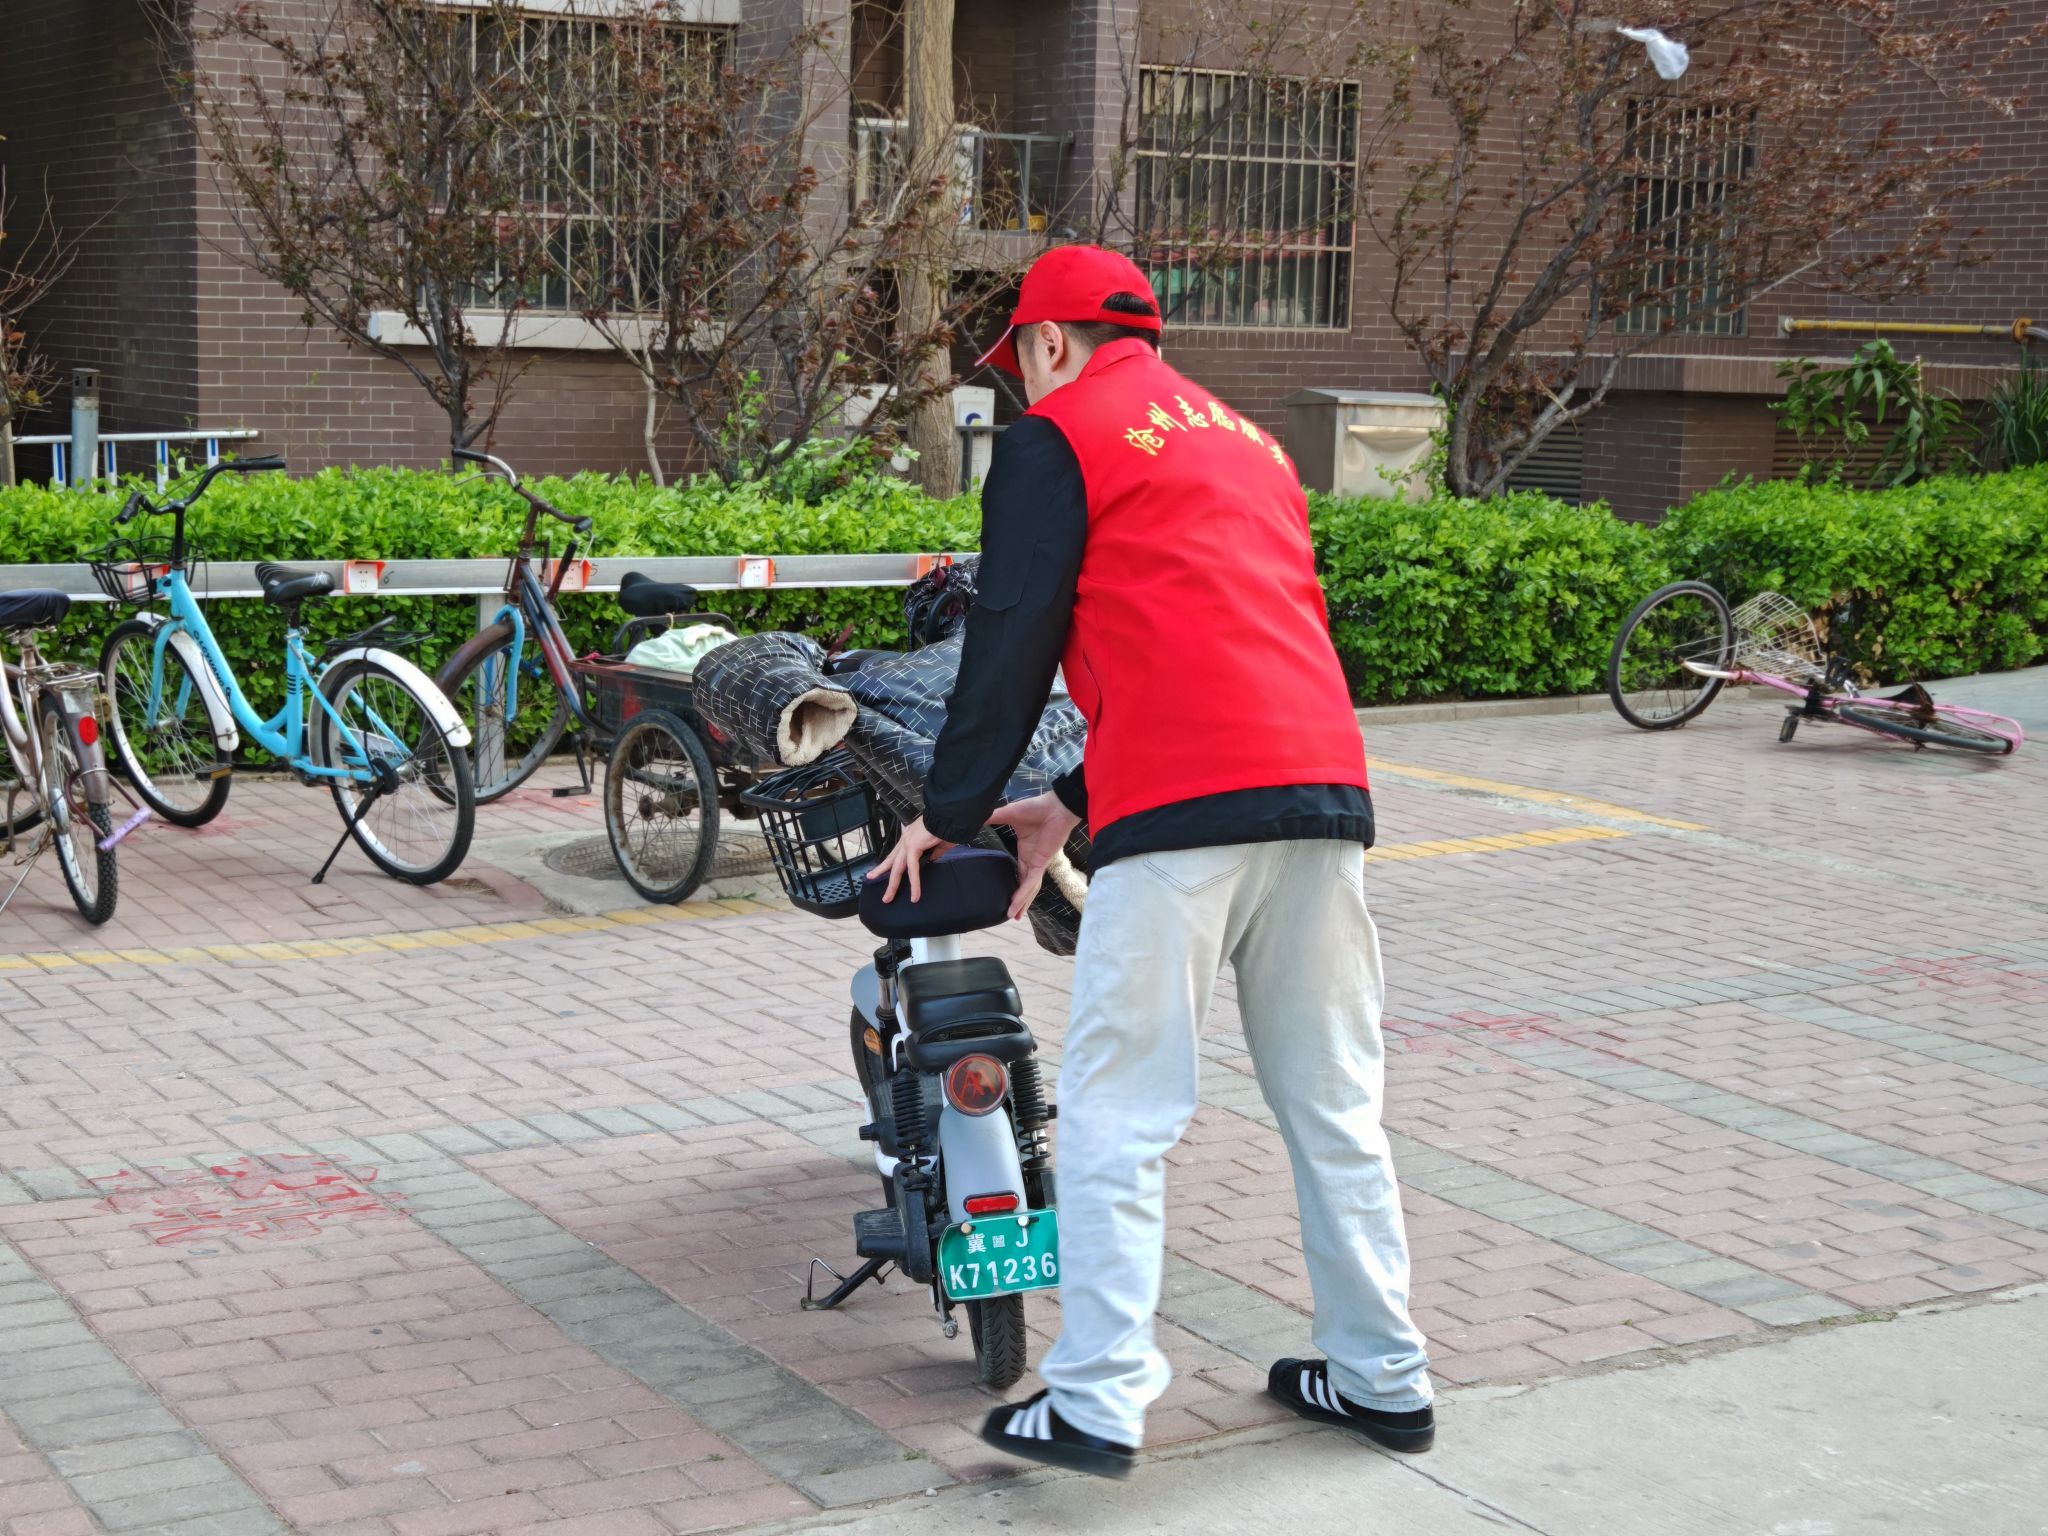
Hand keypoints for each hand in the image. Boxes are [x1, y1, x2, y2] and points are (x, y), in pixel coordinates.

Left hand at [865, 816, 954, 904]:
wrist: (949, 817)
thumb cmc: (947, 827)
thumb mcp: (939, 845)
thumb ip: (932, 854)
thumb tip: (929, 862)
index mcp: (911, 837)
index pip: (896, 852)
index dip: (888, 862)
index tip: (880, 869)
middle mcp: (906, 839)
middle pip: (891, 860)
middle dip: (881, 872)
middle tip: (872, 880)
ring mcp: (908, 843)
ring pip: (897, 868)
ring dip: (893, 884)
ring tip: (888, 898)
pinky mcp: (913, 847)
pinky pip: (912, 869)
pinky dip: (914, 884)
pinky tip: (915, 895)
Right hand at [987, 791, 1082, 921]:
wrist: (1055, 806)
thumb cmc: (1036, 807)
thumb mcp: (1008, 814)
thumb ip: (992, 817)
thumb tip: (975, 817)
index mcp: (1026, 851)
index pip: (1019, 872)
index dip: (1014, 885)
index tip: (1007, 894)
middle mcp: (1032, 860)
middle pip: (1025, 886)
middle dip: (1019, 901)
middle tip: (1011, 915)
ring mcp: (1038, 863)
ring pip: (1029, 888)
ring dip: (1021, 903)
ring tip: (1013, 916)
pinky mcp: (1041, 863)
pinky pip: (1030, 882)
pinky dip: (1023, 894)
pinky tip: (1016, 904)